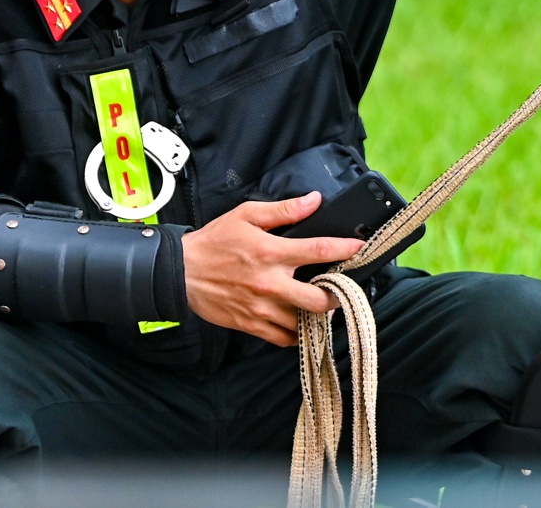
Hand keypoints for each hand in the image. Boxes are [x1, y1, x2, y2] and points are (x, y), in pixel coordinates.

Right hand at [181, 193, 363, 346]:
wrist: (179, 273)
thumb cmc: (214, 242)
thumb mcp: (247, 215)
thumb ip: (284, 210)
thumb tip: (314, 201)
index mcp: (271, 253)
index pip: (318, 250)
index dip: (345, 249)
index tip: (361, 248)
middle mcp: (270, 284)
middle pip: (319, 299)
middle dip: (338, 295)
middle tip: (344, 288)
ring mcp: (261, 308)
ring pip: (303, 322)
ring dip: (317, 316)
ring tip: (323, 305)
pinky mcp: (251, 325)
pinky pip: (283, 338)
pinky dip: (296, 332)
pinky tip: (300, 321)